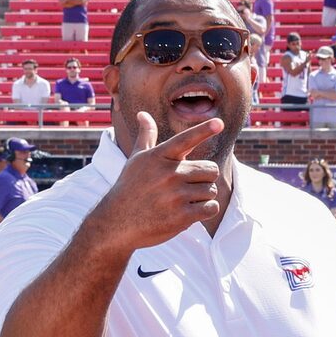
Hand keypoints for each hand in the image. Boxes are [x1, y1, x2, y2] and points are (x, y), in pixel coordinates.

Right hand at [86, 111, 222, 255]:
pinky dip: (206, 211)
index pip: (185, 140)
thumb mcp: (136, 159)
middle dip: (203, 179)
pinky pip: (211, 208)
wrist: (116, 223)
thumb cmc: (129, 187)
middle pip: (210, 170)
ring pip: (211, 190)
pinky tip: (191, 212)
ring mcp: (175, 195)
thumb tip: (142, 113)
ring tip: (182, 201)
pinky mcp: (182, 216)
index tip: (219, 123)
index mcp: (159, 157)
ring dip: (202, 197)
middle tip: (186, 187)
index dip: (203, 130)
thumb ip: (146, 136)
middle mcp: (168, 174)